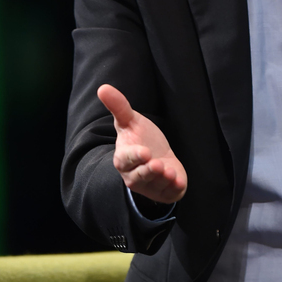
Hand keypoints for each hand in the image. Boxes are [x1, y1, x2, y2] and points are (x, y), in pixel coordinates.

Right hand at [98, 84, 187, 202]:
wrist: (158, 157)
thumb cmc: (141, 139)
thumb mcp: (130, 121)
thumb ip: (118, 106)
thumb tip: (102, 87)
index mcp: (124, 159)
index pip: (126, 160)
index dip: (134, 156)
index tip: (144, 152)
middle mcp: (134, 175)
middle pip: (139, 176)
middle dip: (148, 171)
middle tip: (157, 164)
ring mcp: (149, 185)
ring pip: (154, 184)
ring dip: (162, 179)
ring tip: (169, 171)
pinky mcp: (164, 191)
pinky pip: (169, 193)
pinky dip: (174, 188)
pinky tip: (179, 181)